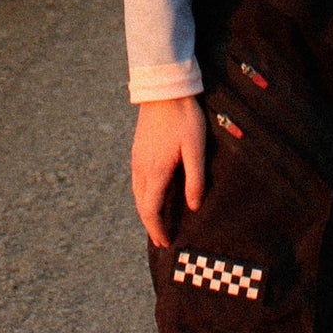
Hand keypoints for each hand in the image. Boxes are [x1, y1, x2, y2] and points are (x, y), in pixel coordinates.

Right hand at [131, 95, 206, 246]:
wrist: (164, 89)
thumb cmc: (184, 118)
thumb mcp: (196, 148)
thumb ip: (195, 179)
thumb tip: (193, 207)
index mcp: (155, 171)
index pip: (151, 211)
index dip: (158, 230)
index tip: (166, 243)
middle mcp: (141, 168)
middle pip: (141, 205)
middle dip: (151, 225)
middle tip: (162, 239)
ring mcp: (137, 158)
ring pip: (138, 193)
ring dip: (146, 210)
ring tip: (158, 220)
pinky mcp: (137, 149)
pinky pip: (137, 180)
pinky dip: (144, 195)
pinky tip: (154, 193)